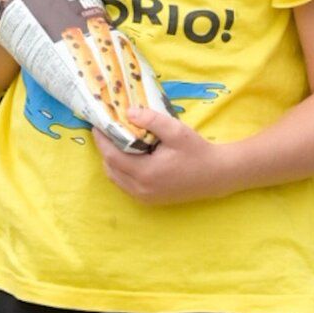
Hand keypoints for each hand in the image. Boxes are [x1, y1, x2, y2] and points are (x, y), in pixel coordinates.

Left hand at [93, 105, 228, 204]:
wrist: (216, 175)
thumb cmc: (197, 152)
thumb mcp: (176, 131)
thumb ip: (152, 120)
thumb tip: (128, 112)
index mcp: (145, 173)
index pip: (111, 156)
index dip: (101, 140)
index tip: (97, 125)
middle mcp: (141, 189)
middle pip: (110, 168)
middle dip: (104, 149)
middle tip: (105, 130)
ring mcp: (144, 197)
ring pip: (116, 178)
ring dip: (112, 160)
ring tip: (115, 141)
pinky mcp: (149, 200)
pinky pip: (126, 185)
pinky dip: (121, 170)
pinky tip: (128, 155)